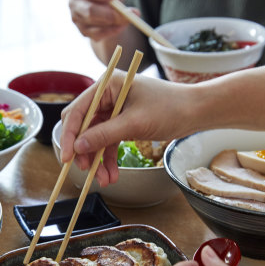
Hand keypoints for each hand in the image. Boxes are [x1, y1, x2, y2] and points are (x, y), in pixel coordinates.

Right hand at [60, 70, 187, 185]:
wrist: (196, 112)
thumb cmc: (169, 108)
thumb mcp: (135, 123)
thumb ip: (105, 134)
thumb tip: (78, 147)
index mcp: (107, 85)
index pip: (78, 110)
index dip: (70, 135)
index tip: (68, 157)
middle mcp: (107, 96)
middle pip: (84, 126)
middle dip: (85, 151)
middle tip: (86, 171)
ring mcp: (114, 110)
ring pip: (96, 139)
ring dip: (98, 160)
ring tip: (103, 180)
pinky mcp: (122, 123)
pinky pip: (109, 143)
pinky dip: (109, 160)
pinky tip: (112, 175)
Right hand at [69, 0, 138, 40]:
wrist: (109, 8)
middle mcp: (74, 5)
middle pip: (89, 11)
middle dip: (107, 12)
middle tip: (123, 12)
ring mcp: (78, 20)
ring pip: (95, 24)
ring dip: (113, 21)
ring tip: (127, 17)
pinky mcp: (84, 32)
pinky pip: (98, 34)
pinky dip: (112, 30)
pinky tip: (121, 26)